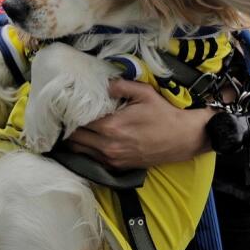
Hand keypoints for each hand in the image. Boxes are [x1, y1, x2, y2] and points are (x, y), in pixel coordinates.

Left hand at [65, 80, 206, 168]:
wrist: (184, 139)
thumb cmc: (164, 114)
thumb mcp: (144, 93)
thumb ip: (119, 85)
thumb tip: (101, 83)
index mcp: (111, 126)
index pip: (78, 121)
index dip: (69, 112)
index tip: (65, 104)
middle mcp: (108, 146)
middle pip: (74, 138)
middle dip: (68, 126)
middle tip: (66, 115)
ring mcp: (112, 158)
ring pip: (79, 151)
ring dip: (74, 139)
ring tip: (73, 126)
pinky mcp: (118, 166)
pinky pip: (91, 159)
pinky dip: (85, 150)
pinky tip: (87, 139)